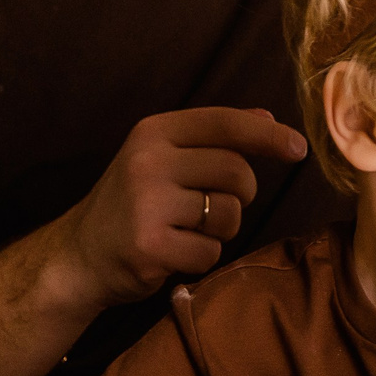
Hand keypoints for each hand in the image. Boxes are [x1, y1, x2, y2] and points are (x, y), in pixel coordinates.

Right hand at [59, 107, 305, 307]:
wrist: (77, 257)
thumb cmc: (131, 204)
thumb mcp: (162, 157)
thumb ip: (212, 138)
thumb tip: (268, 117)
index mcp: (153, 133)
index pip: (225, 123)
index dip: (269, 135)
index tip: (298, 149)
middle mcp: (148, 162)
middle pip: (237, 172)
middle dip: (241, 194)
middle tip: (211, 205)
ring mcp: (147, 205)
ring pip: (229, 215)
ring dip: (220, 230)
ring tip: (185, 229)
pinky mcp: (150, 247)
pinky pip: (211, 252)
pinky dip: (201, 258)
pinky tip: (172, 253)